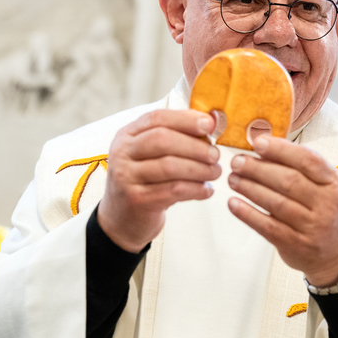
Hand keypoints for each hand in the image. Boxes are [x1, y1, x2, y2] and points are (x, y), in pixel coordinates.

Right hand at [97, 110, 220, 252]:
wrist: (122, 220)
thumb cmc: (145, 181)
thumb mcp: (150, 155)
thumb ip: (175, 136)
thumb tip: (210, 121)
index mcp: (127, 135)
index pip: (157, 118)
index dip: (186, 119)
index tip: (210, 124)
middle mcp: (122, 153)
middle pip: (163, 140)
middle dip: (195, 146)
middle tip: (215, 155)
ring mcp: (126, 177)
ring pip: (170, 166)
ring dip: (200, 169)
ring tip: (215, 172)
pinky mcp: (136, 200)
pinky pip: (173, 190)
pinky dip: (196, 189)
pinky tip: (207, 190)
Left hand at [226, 136, 337, 286]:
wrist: (336, 253)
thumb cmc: (324, 211)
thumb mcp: (324, 185)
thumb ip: (299, 167)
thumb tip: (263, 147)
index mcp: (334, 182)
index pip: (308, 160)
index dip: (280, 149)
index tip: (257, 142)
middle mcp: (327, 204)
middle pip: (288, 181)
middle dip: (258, 169)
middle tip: (237, 162)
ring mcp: (312, 226)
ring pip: (276, 203)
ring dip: (249, 188)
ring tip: (233, 179)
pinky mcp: (296, 245)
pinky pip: (268, 227)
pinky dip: (248, 214)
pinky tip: (233, 204)